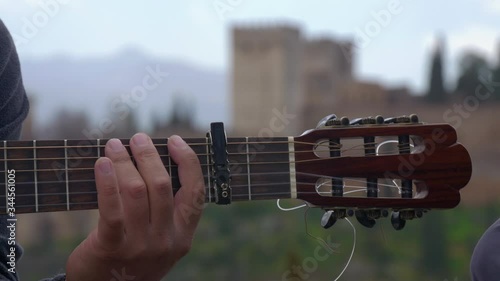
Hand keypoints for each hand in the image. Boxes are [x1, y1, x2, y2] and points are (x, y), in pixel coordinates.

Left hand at [66, 133, 204, 280]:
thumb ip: (165, 209)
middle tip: (137, 138)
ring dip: (124, 162)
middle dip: (148, 155)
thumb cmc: (133, 255)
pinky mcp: (112, 248)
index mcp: (184, 234)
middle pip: (162, 185)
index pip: (196, 192)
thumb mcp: (161, 238)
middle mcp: (167, 240)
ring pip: (136, 191)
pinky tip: (101, 165)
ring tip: (114, 146)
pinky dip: (107, 182)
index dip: (187, 162)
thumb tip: (155, 160)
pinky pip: (112, 209)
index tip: (175, 140)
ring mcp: (141, 246)